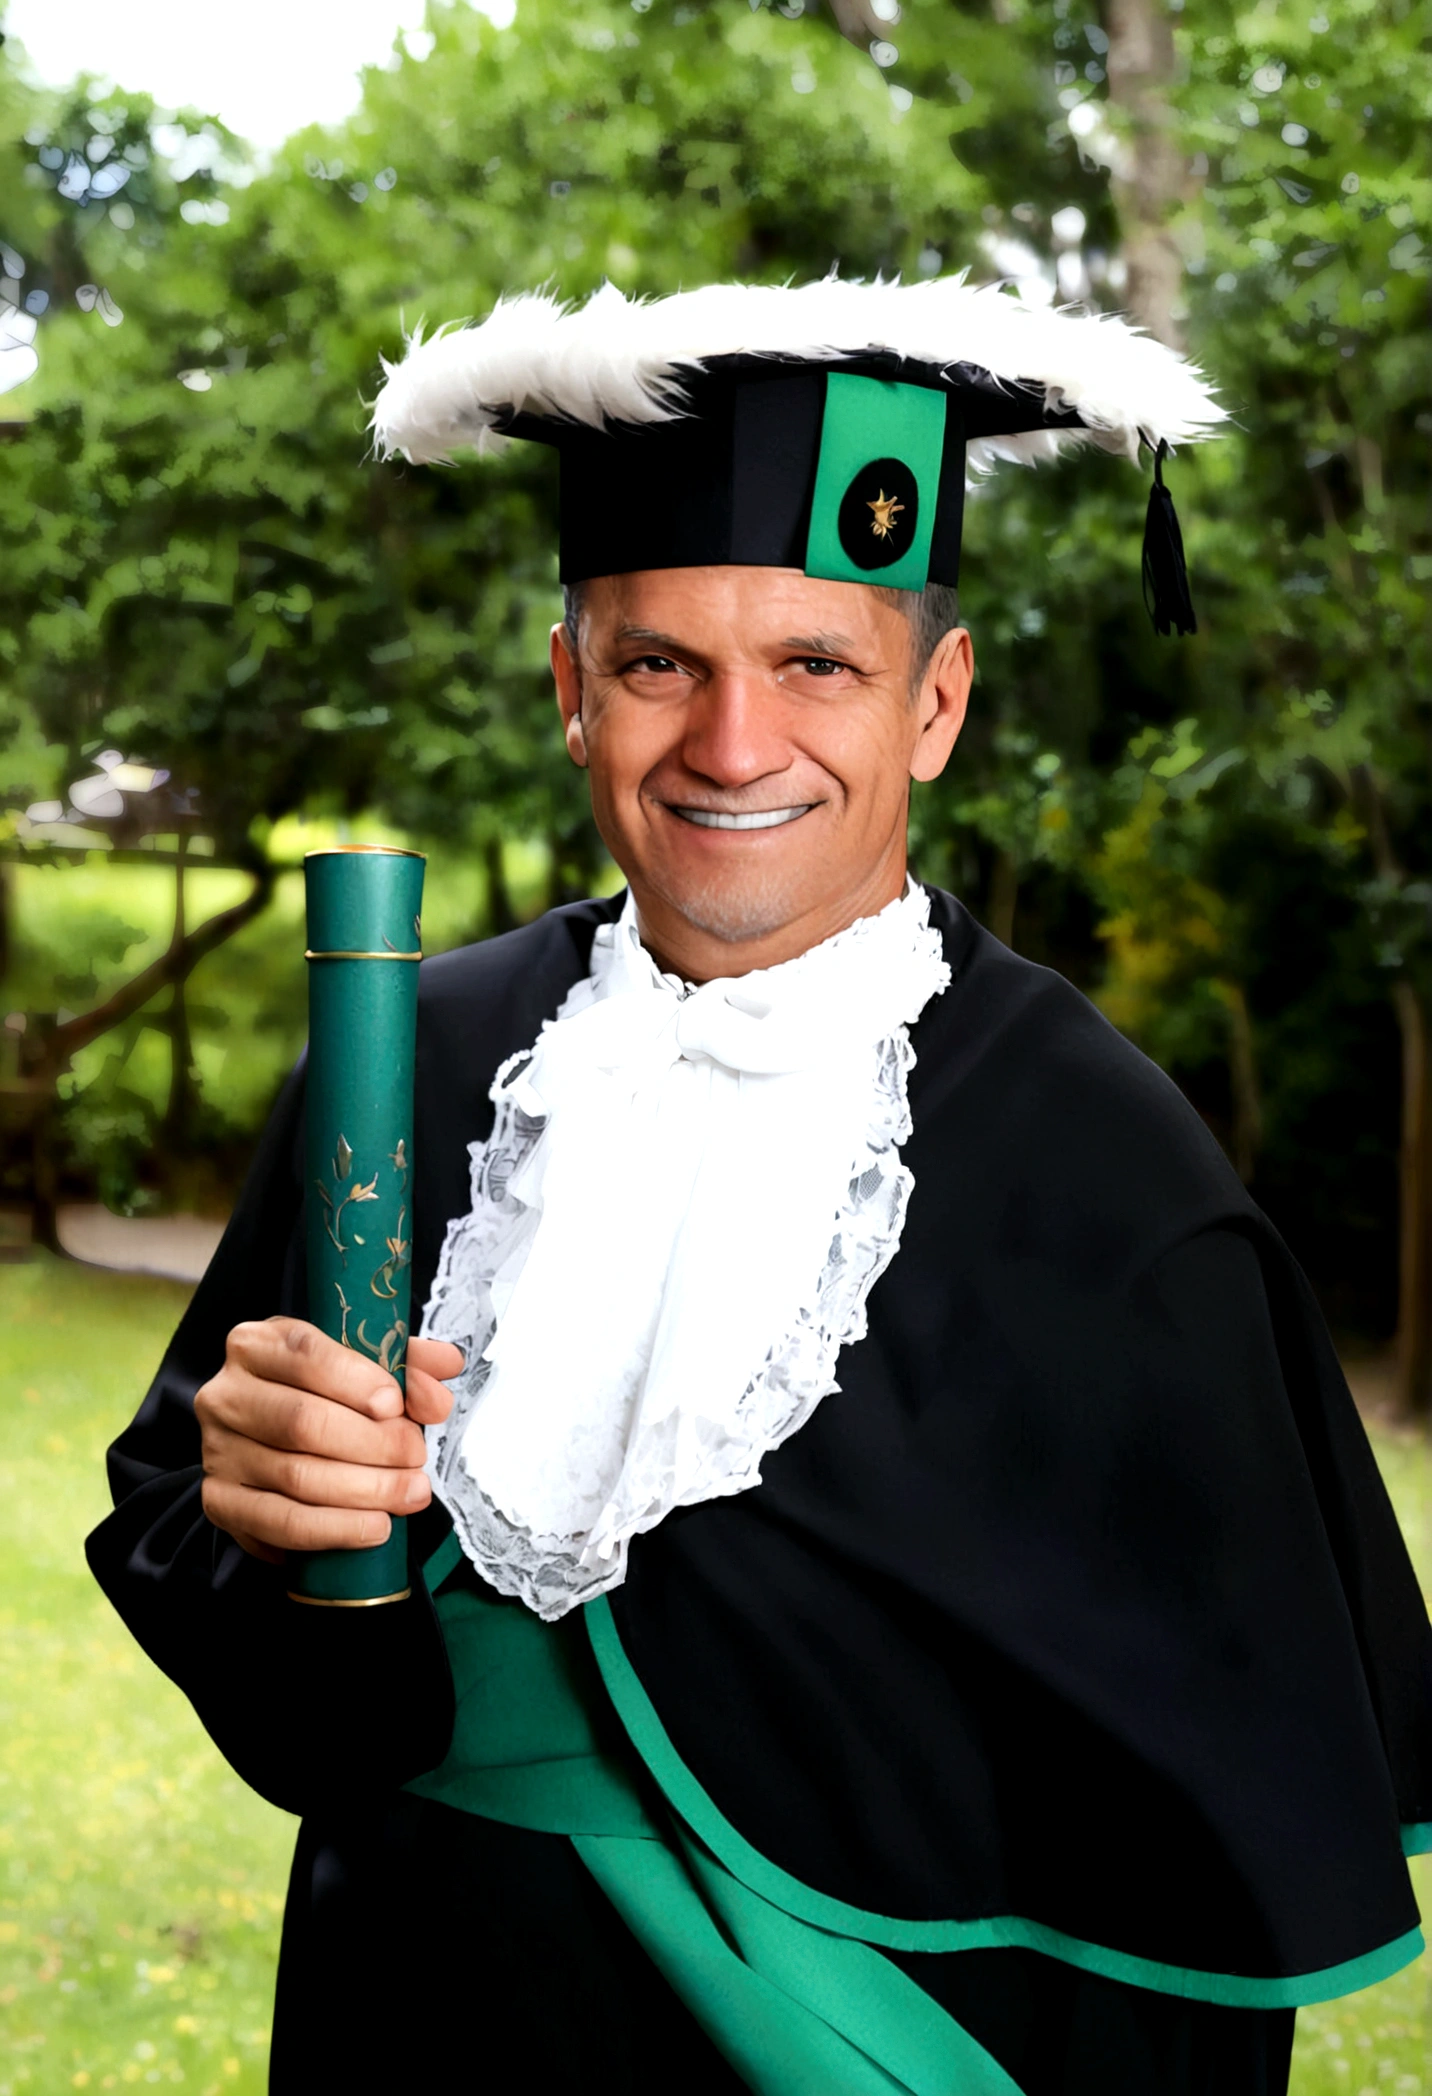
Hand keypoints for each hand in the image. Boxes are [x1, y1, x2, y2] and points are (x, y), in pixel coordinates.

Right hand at [196, 1318, 462, 1563]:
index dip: (355, 1379)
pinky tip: (375, 1527)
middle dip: (372, 1443)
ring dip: (365, 1490)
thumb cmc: (324, 1394)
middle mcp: (226, 1394)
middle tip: (417, 1456)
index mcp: (256, 1344)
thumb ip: (406, 1361)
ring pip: (296, 1476)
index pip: (303, 1354)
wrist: (269, 1439)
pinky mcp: (220, 1502)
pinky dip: (334, 1529)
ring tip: (411, 1493)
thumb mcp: (362, 1363)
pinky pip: (280, 1523)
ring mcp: (217, 1451)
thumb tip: (446, 1367)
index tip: (396, 1404)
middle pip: (302, 1422)